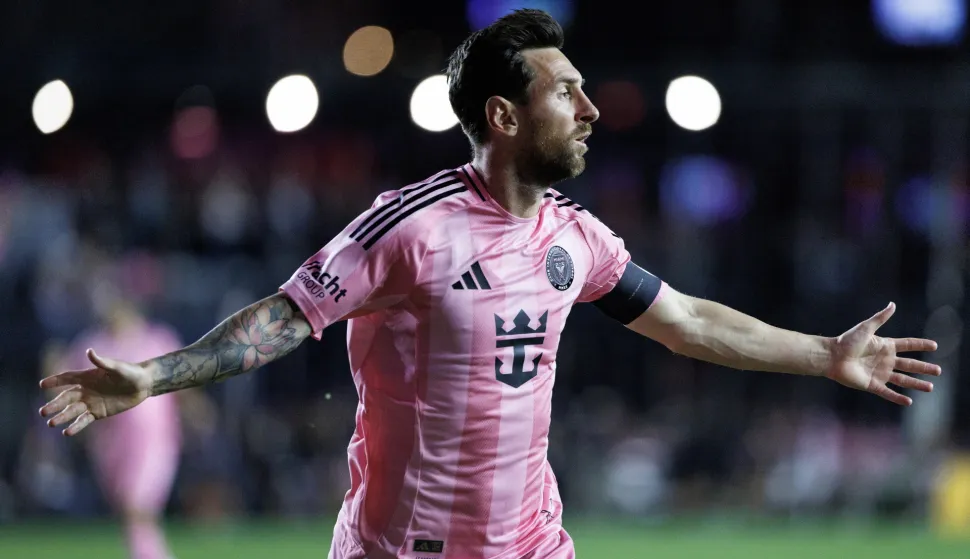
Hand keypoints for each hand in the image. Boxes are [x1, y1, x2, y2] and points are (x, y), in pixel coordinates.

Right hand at [38, 349, 152, 435]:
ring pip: (72, 411)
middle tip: (43, 412)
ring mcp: (91, 402)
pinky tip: (67, 432)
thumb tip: (89, 351)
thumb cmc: (130, 372)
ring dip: (62, 417)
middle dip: (54, 405)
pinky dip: (76, 426)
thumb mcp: (117, 367)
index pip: (67, 378)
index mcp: (88, 377)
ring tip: (51, 423)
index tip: (42, 385)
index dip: (55, 381)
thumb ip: (102, 362)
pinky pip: (84, 420)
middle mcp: (86, 390)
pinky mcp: (98, 412)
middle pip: (66, 398)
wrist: (143, 385)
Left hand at [826, 302, 941, 405]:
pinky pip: (887, 392)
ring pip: (903, 380)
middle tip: (938, 371)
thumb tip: (893, 304)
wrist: (832, 357)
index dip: (920, 345)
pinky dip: (898, 398)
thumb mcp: (866, 328)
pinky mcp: (872, 385)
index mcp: (884, 346)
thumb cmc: (847, 341)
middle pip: (909, 365)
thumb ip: (880, 318)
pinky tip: (909, 402)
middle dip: (924, 368)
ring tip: (930, 387)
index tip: (934, 346)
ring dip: (916, 384)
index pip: (907, 345)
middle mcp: (884, 360)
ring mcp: (879, 373)